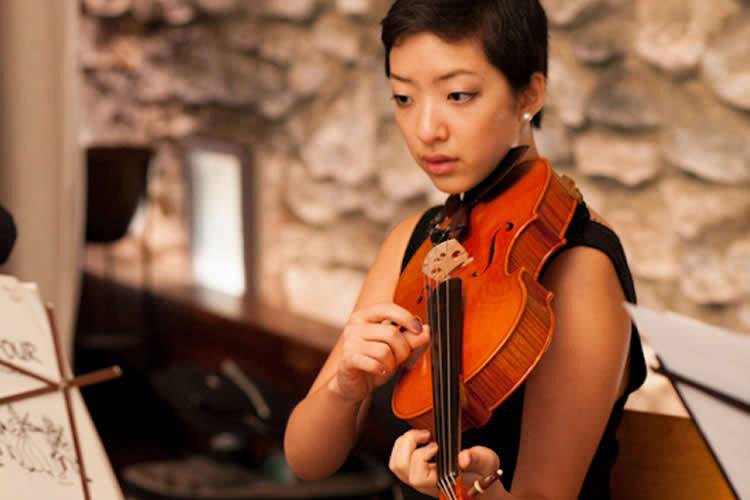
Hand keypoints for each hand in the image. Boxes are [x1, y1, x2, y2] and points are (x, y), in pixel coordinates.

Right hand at [329, 303, 429, 402]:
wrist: (355, 384)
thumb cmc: (375, 361)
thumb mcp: (397, 349)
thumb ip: (412, 340)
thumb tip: (426, 330)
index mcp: (366, 316)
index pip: (388, 308)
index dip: (406, 318)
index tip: (418, 329)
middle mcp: (355, 326)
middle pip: (391, 332)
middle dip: (403, 349)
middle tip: (400, 358)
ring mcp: (349, 343)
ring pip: (384, 350)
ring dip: (392, 362)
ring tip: (387, 366)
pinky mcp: (348, 360)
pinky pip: (373, 363)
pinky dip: (381, 369)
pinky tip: (379, 370)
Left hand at [389, 429, 503, 497]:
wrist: (483, 487)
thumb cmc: (484, 476)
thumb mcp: (487, 463)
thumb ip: (477, 458)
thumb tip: (464, 457)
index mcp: (441, 484)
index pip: (417, 476)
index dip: (421, 456)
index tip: (435, 445)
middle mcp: (427, 484)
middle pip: (400, 467)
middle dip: (409, 443)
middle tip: (425, 435)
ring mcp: (420, 480)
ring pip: (396, 464)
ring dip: (404, 444)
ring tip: (421, 436)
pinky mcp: (417, 473)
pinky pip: (400, 462)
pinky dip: (404, 447)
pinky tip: (420, 441)